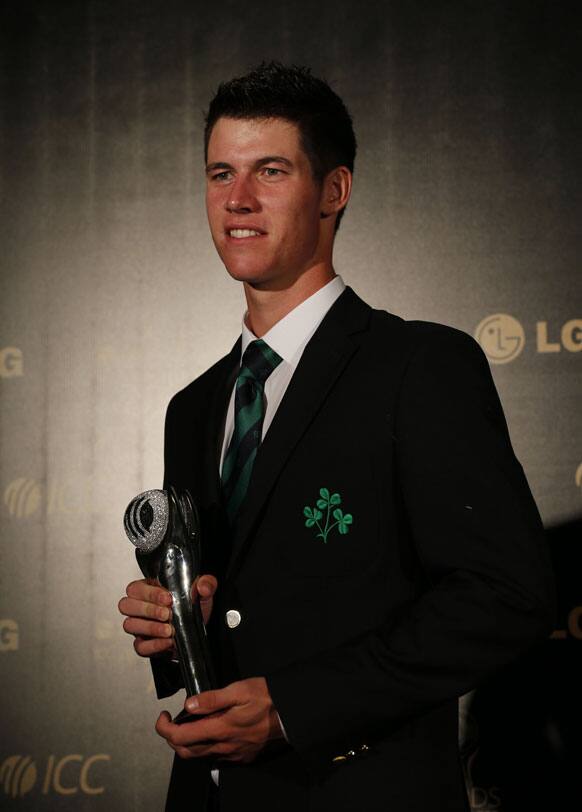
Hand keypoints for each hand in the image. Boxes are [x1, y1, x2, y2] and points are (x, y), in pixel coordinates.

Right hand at [118, 574, 217, 657]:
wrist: (199, 632)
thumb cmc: (194, 608)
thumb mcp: (203, 593)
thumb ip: (206, 584)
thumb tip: (202, 586)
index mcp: (149, 589)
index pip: (136, 588)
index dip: (149, 593)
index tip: (168, 598)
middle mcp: (140, 607)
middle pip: (126, 605)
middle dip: (147, 610)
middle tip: (167, 614)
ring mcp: (139, 627)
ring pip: (129, 625)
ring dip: (150, 628)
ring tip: (169, 630)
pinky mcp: (144, 644)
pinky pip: (140, 647)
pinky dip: (154, 645)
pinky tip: (168, 642)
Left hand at [155, 677, 283, 762]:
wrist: (290, 712)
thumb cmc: (266, 698)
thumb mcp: (238, 689)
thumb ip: (212, 698)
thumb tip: (188, 705)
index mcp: (220, 728)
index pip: (180, 737)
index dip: (164, 728)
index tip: (163, 716)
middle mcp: (224, 746)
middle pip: (186, 751)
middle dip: (172, 738)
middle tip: (172, 721)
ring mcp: (233, 753)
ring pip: (200, 756)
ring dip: (188, 744)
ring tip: (190, 725)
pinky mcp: (242, 756)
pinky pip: (216, 757)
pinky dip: (205, 747)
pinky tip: (211, 732)